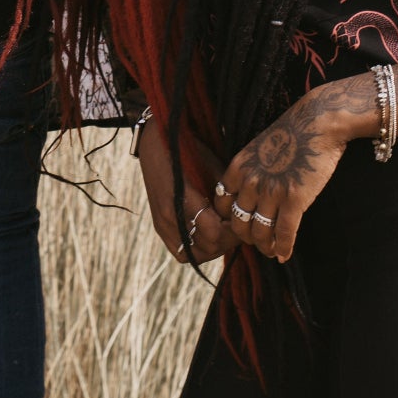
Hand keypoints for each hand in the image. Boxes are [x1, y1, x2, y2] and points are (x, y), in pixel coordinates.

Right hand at [135, 119, 236, 265]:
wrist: (154, 141)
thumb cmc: (187, 149)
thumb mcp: (211, 166)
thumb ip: (225, 193)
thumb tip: (243, 213)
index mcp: (182, 199)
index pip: (215, 233)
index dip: (234, 231)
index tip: (242, 219)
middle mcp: (169, 216)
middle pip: (208, 247)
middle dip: (228, 240)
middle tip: (237, 226)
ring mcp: (162, 223)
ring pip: (194, 255)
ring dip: (214, 247)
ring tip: (223, 231)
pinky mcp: (159, 226)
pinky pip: (181, 251)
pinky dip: (197, 248)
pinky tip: (207, 234)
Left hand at [212, 77, 371, 261]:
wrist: (318, 122)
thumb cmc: (292, 134)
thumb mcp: (258, 148)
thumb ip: (250, 171)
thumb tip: (248, 193)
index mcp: (238, 167)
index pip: (222, 204)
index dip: (229, 219)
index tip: (241, 225)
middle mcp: (251, 181)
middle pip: (238, 224)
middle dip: (246, 238)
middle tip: (257, 242)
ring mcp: (272, 192)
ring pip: (260, 233)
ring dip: (265, 247)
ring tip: (271, 251)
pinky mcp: (295, 199)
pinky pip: (284, 234)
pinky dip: (284, 249)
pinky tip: (285, 256)